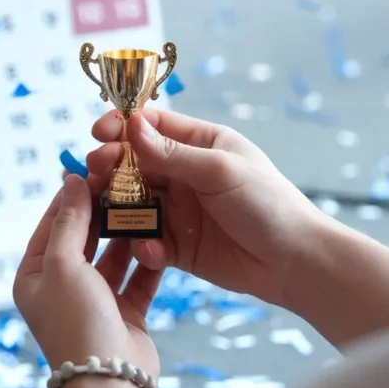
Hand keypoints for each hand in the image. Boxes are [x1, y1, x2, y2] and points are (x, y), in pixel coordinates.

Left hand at [13, 174, 161, 376]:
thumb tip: (70, 181)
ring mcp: (95, 301)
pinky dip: (147, 261)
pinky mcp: (125, 313)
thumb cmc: (76, 321)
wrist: (109, 382)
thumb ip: (69, 222)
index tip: (93, 170)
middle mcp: (62, 288)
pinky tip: (160, 237)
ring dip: (128, 234)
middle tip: (124, 184)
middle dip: (103, 213)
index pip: (51, 225)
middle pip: (84, 239)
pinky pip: (137, 278)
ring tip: (145, 205)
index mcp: (35, 277)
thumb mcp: (63, 265)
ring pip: (113, 256)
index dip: (71, 197)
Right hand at [87, 109, 328, 306]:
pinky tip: (151, 248)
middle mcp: (186, 174)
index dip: (124, 126)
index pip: (154, 126)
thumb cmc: (268, 204)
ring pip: (135, 202)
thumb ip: (172, 153)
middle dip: (112, 165)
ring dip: (117, 205)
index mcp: (202, 145)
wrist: (294, 262)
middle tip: (94, 170)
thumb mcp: (220, 171)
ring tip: (104, 210)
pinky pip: (148, 239)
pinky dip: (143, 243)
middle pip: (136, 164)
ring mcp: (181, 210)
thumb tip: (132, 126)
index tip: (99, 130)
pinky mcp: (178, 245)